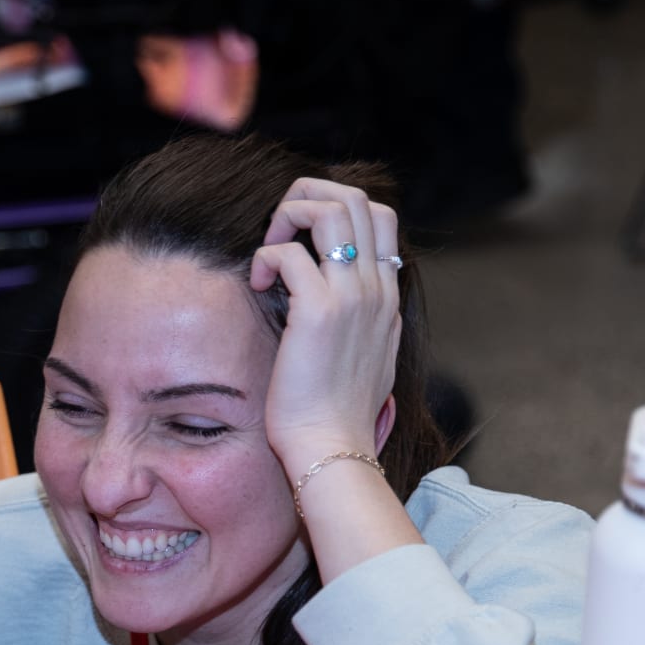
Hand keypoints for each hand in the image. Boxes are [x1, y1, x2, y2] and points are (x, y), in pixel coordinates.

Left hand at [246, 177, 403, 481]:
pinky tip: (257, 285)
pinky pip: (289, 253)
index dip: (336, 209)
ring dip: (288, 216)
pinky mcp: (319, 311)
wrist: (332, 448)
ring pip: (329, 211)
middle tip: (279, 230)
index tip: (303, 239)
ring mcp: (352, 297)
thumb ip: (360, 320)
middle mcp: (375, 288)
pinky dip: (265, 257)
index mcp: (387, 297)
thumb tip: (339, 301)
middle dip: (308, 196)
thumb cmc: (335, 413)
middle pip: (356, 199)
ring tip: (268, 253)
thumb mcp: (365, 357)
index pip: (379, 217)